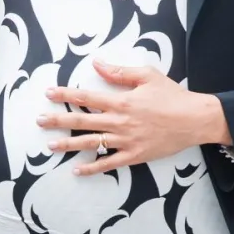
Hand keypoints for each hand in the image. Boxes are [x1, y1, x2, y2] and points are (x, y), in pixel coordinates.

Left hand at [38, 60, 230, 175]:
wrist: (194, 120)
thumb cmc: (172, 96)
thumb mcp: (147, 76)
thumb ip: (119, 72)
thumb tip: (97, 64)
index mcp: (121, 101)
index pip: (86, 97)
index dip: (66, 95)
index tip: (49, 93)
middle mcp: (119, 122)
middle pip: (82, 121)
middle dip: (58, 120)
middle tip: (39, 120)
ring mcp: (125, 141)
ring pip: (91, 143)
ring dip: (68, 144)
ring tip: (50, 145)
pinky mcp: (134, 155)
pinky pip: (109, 163)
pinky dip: (92, 167)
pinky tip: (77, 170)